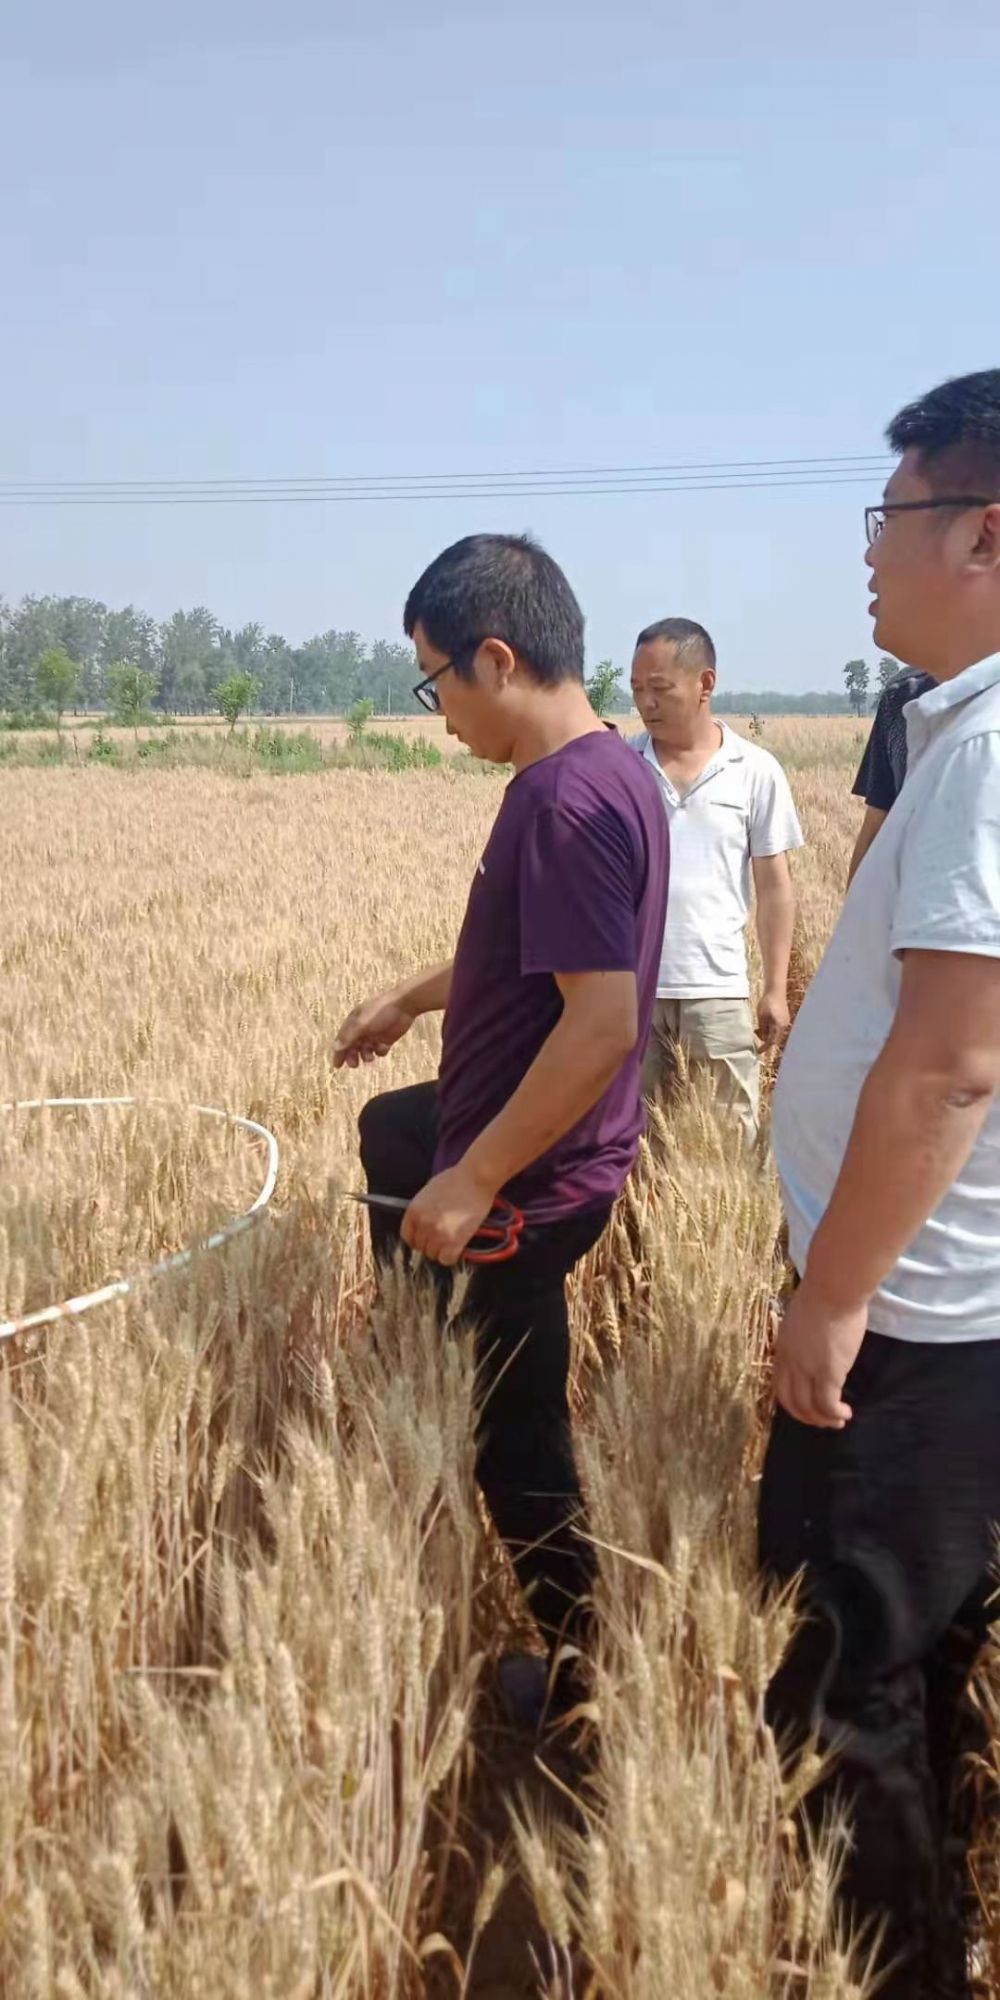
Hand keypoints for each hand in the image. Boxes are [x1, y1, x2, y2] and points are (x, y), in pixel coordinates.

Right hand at [333, 991, 414, 1068]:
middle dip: (352, 1056)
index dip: (339, 1052)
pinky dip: (380, 1051)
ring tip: (370, 1058)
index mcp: (354, 1022)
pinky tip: (384, 1046)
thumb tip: (336, 1048)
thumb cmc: (381, 1011)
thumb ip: (349, 1036)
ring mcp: (374, 1034)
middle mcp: (362, 1029)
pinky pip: (379, 1050)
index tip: (337, 1065)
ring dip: (366, 1056)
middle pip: (353, 1047)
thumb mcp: (362, 1023)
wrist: (405, 1005)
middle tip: (354, 1064)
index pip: (342, 1040)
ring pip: (366, 1050)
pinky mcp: (386, 1038)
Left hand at [401, 1162, 497, 1267]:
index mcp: (414, 1211)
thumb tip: (422, 1222)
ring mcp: (438, 1234)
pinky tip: (457, 1248)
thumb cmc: (456, 1180)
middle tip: (442, 1238)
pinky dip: (451, 1257)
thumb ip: (422, 1209)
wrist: (475, 1179)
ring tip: (451, 1242)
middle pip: (420, 1247)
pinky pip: (447, 1259)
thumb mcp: (429, 1191)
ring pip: (433, 1255)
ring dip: (441, 1251)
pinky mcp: (454, 1241)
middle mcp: (422, 1224)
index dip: (416, 1240)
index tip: (424, 1240)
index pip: (407, 1236)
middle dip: (431, 1244)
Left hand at [757, 988, 790, 1051]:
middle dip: (765, 1040)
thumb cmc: (767, 1002)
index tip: (758, 1051)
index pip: (771, 1041)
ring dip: (767, 1033)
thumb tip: (762, 1037)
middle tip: (756, 1036)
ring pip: (776, 1033)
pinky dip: (771, 1028)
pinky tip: (764, 1023)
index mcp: (778, 1026)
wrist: (776, 990)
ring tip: (758, 1028)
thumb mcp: (761, 1016)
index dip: (764, 1047)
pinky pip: (778, 1027)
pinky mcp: (784, 1017)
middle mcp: (784, 1025)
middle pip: (775, 1038)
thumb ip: (762, 1028)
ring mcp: (785, 1021)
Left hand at [772, 1282, 867, 1428]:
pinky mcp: (829, 1373)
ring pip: (810, 1407)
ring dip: (823, 1420)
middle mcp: (791, 1363)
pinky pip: (828, 1404)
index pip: (780, 1385)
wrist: (834, 1288)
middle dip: (806, 1417)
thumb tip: (815, 1342)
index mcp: (783, 1348)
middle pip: (791, 1402)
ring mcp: (808, 1369)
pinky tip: (846, 1413)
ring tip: (839, 1421)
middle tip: (823, 1421)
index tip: (807, 1407)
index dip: (792, 1401)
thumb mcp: (802, 1318)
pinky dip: (835, 1414)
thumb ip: (804, 1335)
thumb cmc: (824, 1294)